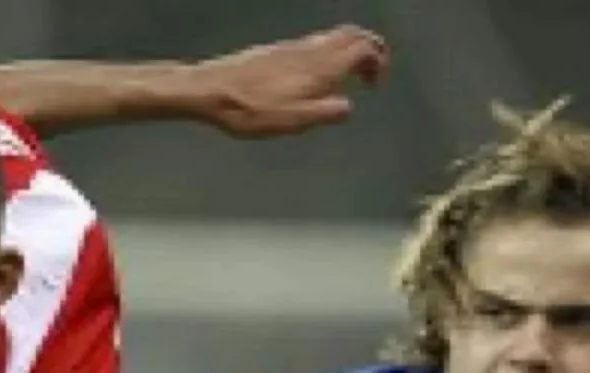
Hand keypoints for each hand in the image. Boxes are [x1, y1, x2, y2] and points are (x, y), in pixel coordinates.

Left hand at [185, 25, 388, 136]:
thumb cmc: (251, 111)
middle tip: (371, 72)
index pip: (363, 48)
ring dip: (348, 50)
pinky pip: (314, 42)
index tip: (374, 85)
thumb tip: (348, 107)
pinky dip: (328, 52)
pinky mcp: (276, 50)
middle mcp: (310, 50)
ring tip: (347, 75)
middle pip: (351, 35)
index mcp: (319, 67)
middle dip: (370, 48)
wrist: (211, 90)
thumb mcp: (293, 121)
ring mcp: (292, 47)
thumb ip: (325, 112)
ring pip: (332, 36)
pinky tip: (316, 74)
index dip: (378, 61)